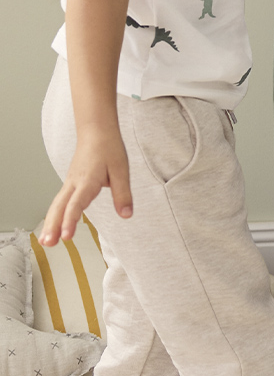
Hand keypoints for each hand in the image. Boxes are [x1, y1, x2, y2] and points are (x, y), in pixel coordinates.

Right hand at [40, 128, 131, 246]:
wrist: (96, 131)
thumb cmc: (108, 148)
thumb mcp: (122, 170)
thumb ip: (123, 194)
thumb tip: (126, 215)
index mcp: (87, 180)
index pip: (75, 204)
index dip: (70, 221)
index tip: (66, 237)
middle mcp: (74, 183)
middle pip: (60, 207)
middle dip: (52, 226)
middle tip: (48, 244)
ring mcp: (70, 183)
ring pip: (56, 205)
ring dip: (50, 223)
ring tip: (45, 242)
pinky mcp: (70, 183)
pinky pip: (59, 201)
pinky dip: (54, 215)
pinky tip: (52, 227)